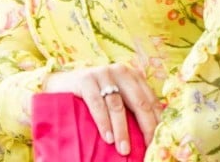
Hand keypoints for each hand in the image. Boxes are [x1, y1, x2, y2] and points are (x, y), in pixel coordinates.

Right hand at [43, 63, 160, 155]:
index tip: (159, 142)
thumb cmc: (94, 94)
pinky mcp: (86, 79)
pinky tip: (107, 137)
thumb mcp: (116, 97)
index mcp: (133, 75)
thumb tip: (152, 134)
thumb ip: (132, 107)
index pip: (151, 101)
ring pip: (117, 106)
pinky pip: (97, 104)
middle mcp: (120, 71)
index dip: (156, 123)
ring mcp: (102, 73)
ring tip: (124, 149)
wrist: (61, 83)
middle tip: (148, 147)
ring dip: (121, 130)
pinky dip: (103, 122)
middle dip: (145, 127)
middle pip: (139, 103)